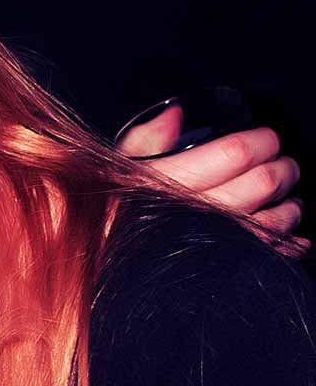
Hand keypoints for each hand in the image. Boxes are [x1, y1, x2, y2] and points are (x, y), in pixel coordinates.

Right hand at [118, 105, 305, 256]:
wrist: (94, 264)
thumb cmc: (105, 216)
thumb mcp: (114, 170)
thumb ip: (145, 140)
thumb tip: (176, 114)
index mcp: (168, 183)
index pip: (233, 154)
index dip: (260, 142)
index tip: (267, 139)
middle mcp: (194, 214)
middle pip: (260, 184)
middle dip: (282, 170)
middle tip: (285, 165)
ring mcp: (210, 244)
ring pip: (271, 221)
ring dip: (290, 208)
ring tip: (290, 201)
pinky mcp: (217, 271)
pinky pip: (267, 257)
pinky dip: (287, 246)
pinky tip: (292, 238)